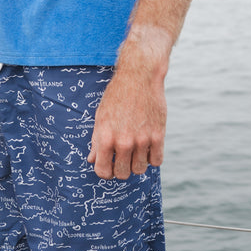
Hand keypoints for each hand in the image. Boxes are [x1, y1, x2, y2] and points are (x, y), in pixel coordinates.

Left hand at [87, 26, 169, 179]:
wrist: (139, 76)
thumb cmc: (117, 95)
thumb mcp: (101, 116)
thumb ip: (96, 140)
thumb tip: (92, 160)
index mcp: (105, 137)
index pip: (103, 172)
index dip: (105, 171)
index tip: (109, 164)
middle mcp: (123, 141)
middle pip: (122, 174)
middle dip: (121, 168)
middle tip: (122, 157)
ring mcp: (142, 140)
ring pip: (140, 169)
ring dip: (137, 163)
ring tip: (135, 150)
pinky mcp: (158, 135)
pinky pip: (156, 161)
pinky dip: (152, 157)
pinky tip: (148, 146)